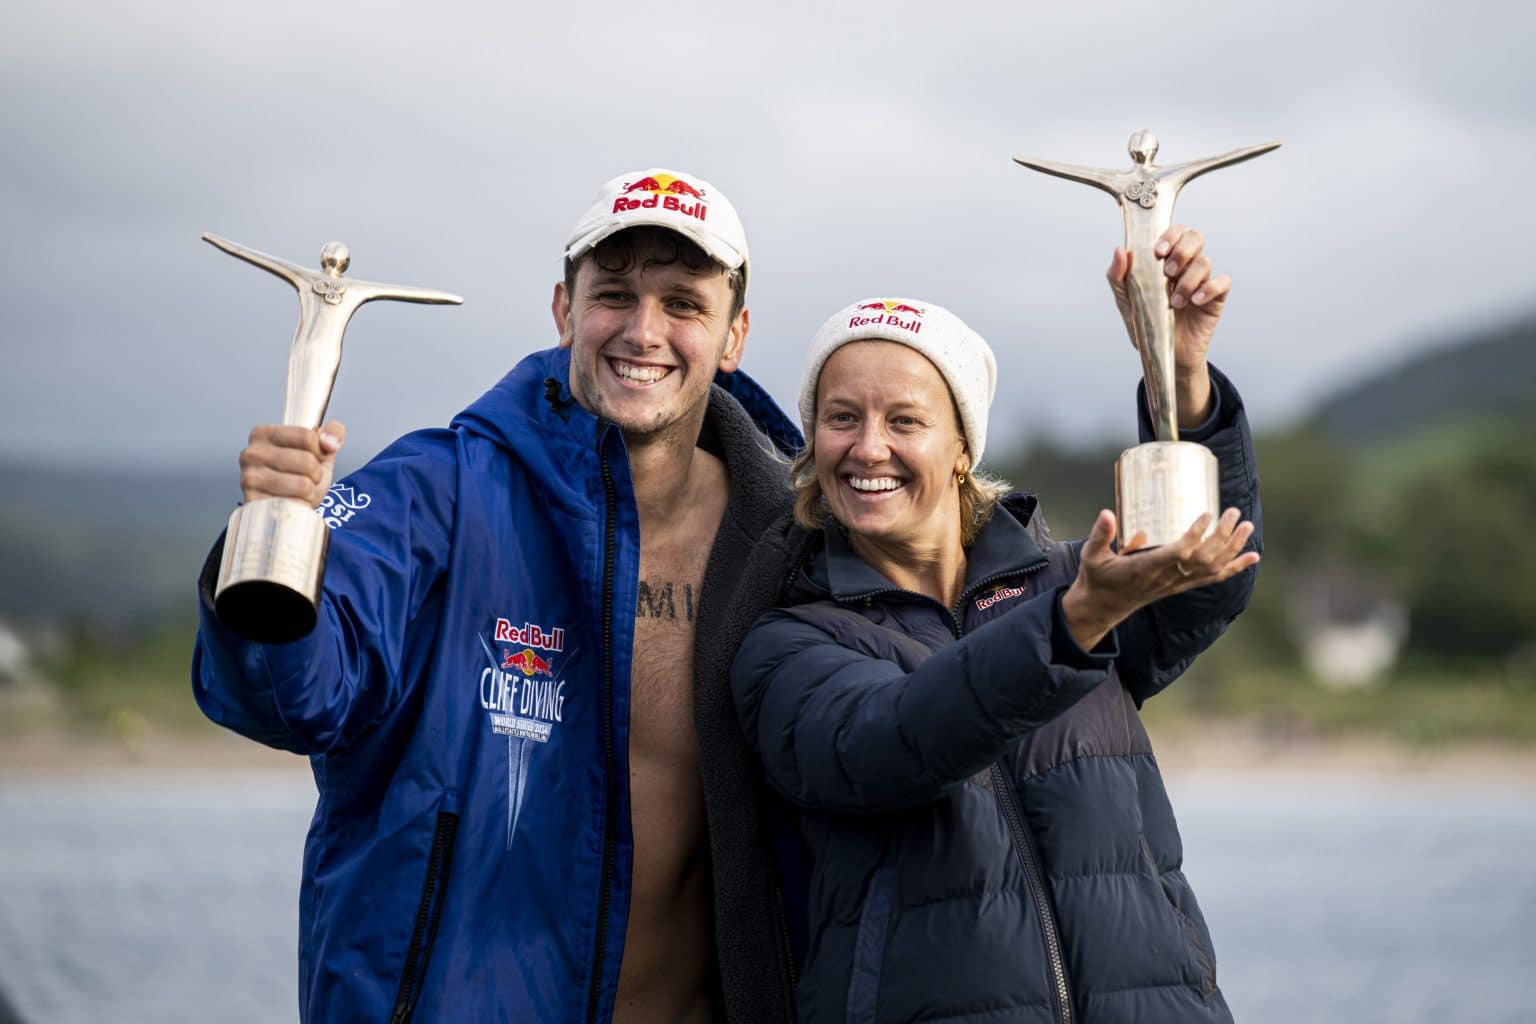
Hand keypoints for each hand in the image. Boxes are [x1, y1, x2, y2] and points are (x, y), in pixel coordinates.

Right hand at [238, 421, 345, 505]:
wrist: (288, 508)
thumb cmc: (301, 475)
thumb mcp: (321, 451)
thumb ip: (333, 433)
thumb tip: (331, 441)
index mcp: (264, 433)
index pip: (308, 437)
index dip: (319, 452)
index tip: (311, 457)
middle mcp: (251, 454)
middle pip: (307, 461)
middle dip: (316, 474)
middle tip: (305, 478)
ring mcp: (249, 479)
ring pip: (303, 485)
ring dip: (310, 492)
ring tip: (299, 491)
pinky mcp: (253, 503)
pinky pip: (294, 506)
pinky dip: (301, 507)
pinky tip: (291, 503)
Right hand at [1060, 507, 1258, 650]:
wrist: (1102, 608)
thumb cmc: (1097, 578)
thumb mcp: (1091, 556)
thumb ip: (1100, 534)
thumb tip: (1106, 512)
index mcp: (1146, 569)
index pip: (1178, 553)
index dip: (1195, 535)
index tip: (1207, 513)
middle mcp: (1166, 578)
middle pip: (1203, 559)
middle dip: (1222, 536)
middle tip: (1233, 512)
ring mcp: (1176, 584)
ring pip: (1212, 568)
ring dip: (1233, 549)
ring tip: (1247, 527)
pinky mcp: (1180, 586)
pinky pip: (1213, 578)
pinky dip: (1234, 568)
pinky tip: (1252, 557)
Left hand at [1106, 225, 1230, 426]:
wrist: (1162, 355)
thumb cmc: (1146, 324)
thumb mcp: (1126, 302)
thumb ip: (1118, 277)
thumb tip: (1119, 250)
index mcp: (1166, 261)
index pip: (1176, 232)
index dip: (1171, 235)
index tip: (1158, 251)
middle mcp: (1186, 266)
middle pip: (1196, 237)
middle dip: (1182, 251)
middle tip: (1168, 272)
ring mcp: (1202, 281)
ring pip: (1205, 262)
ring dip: (1188, 280)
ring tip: (1175, 303)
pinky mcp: (1216, 298)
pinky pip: (1223, 282)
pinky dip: (1209, 289)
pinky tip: (1195, 302)